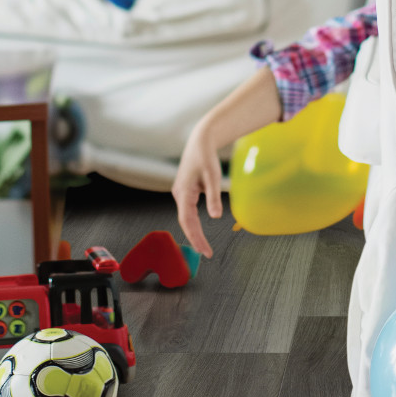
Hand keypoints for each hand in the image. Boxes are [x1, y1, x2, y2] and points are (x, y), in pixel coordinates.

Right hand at [172, 118, 225, 258]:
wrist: (200, 142)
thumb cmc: (206, 157)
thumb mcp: (213, 177)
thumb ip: (214, 197)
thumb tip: (216, 217)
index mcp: (183, 192)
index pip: (188, 221)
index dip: (196, 237)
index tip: (205, 251)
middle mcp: (179, 195)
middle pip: (186, 222)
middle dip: (196, 239)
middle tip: (207, 254)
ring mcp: (180, 194)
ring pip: (186, 218)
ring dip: (194, 233)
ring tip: (204, 247)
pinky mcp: (185, 193)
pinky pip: (187, 213)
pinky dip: (193, 224)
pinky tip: (199, 233)